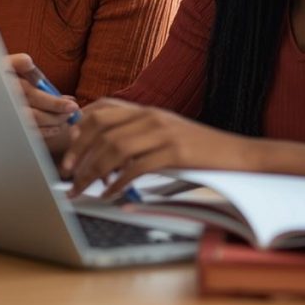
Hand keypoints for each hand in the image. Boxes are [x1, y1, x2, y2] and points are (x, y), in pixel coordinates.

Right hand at [6, 53, 79, 153]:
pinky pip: (28, 134)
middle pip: (36, 115)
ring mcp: (7, 119)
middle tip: (73, 112)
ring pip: (33, 127)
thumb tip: (28, 61)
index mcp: (8, 88)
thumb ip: (17, 62)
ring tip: (67, 118)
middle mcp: (6, 106)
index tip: (72, 104)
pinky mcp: (10, 129)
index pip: (34, 97)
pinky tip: (55, 127)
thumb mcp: (4, 64)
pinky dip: (45, 132)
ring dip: (53, 124)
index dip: (55, 103)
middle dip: (58, 115)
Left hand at [60, 100, 259, 197]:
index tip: (69, 149)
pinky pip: (136, 167)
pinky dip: (117, 183)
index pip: (102, 109)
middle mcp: (151, 116)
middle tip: (67, 173)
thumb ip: (137, 135)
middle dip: (79, 151)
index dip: (79, 128)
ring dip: (92, 170)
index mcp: (146, 110)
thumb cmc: (197, 149)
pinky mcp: (174, 153)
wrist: (237, 154)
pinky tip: (109, 195)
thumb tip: (105, 154)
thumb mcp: (164, 133)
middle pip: (101, 128)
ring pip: (114, 148)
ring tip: (82, 188)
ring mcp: (163, 133)